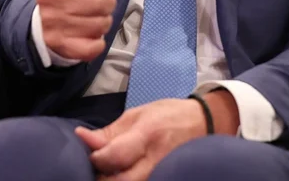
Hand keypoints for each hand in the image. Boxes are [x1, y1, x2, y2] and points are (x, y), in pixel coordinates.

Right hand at [37, 0, 116, 60]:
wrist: (51, 20)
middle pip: (104, 1)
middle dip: (105, 2)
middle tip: (92, 0)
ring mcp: (51, 22)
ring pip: (100, 24)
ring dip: (101, 21)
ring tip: (88, 15)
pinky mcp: (58, 45)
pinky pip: (92, 47)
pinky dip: (95, 42)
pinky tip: (85, 34)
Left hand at [75, 99, 205, 179]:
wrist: (206, 122)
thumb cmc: (168, 115)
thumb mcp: (136, 115)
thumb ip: (109, 132)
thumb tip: (82, 139)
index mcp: (146, 135)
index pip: (114, 156)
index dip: (95, 158)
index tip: (89, 153)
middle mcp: (156, 159)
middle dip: (103, 178)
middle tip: (96, 170)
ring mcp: (165, 173)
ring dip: (115, 180)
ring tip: (109, 173)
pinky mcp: (169, 179)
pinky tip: (122, 175)